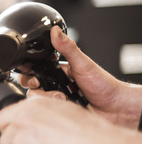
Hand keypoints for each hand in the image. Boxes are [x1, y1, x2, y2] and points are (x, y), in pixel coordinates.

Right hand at [18, 26, 141, 128]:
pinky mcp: (60, 112)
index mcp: (58, 72)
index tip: (34, 78)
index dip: (29, 75)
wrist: (116, 108)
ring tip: (63, 98)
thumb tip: (55, 31)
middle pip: (32, 88)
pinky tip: (65, 107)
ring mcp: (57, 100)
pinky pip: (46, 112)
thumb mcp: (82, 64)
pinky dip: (53, 110)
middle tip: (44, 88)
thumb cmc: (104, 85)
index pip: (35, 72)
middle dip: (37, 89)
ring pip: (37, 101)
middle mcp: (56, 86)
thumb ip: (67, 48)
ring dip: (48, 100)